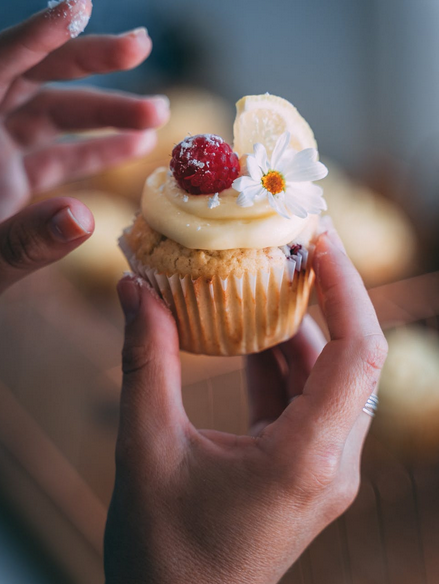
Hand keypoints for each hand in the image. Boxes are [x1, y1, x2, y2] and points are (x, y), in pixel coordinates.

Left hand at [0, 0, 168, 292]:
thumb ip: (28, 240)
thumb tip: (82, 220)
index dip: (37, 36)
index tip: (81, 8)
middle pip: (34, 78)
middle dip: (90, 60)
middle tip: (141, 46)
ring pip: (54, 115)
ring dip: (108, 111)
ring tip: (159, 113)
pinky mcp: (15, 177)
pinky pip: (59, 154)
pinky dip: (97, 150)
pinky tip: (138, 145)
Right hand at [104, 220, 387, 583]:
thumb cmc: (163, 552)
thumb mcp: (147, 447)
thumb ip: (145, 361)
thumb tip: (137, 290)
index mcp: (306, 458)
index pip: (359, 352)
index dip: (346, 286)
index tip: (319, 238)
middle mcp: (331, 462)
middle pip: (353, 358)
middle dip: (326, 296)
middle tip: (289, 247)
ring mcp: (322, 468)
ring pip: (328, 377)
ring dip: (298, 328)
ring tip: (264, 280)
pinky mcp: (302, 469)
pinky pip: (305, 400)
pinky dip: (281, 361)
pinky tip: (248, 332)